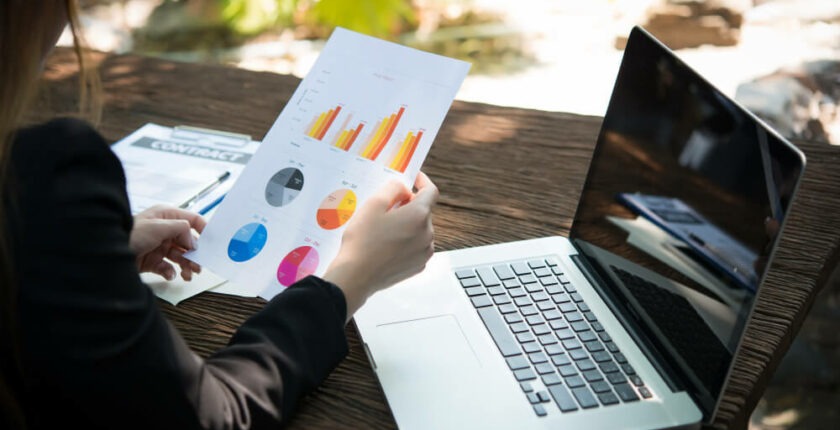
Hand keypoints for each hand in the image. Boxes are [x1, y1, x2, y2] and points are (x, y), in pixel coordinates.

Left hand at [130, 205, 206, 280]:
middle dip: (194, 254)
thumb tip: (193, 240)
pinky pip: (168, 267)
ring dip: (187, 265)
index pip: (192, 220)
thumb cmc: (129, 235)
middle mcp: (164, 230)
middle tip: (199, 265)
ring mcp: (158, 246)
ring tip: (189, 274)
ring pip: (180, 256)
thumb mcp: (158, 227)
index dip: (203, 230)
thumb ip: (180, 229)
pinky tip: (171, 274)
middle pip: (188, 242)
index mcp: (166, 216)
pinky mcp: (152, 261)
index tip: (211, 243)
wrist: (106, 255)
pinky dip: (171, 272)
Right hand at [323, 172, 438, 320]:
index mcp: (419, 216)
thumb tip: (403, 188)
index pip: (431, 191)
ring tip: (384, 229)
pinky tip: (387, 245)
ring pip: (421, 229)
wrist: (356, 276)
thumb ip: (393, 188)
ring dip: (408, 224)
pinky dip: (407, 241)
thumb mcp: (373, 205)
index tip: (414, 178)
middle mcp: (427, 234)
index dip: (422, 181)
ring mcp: (424, 252)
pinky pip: (417, 246)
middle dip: (409, 205)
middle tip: (387, 207)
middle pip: (424, 211)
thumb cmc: (362, 241)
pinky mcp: (418, 265)